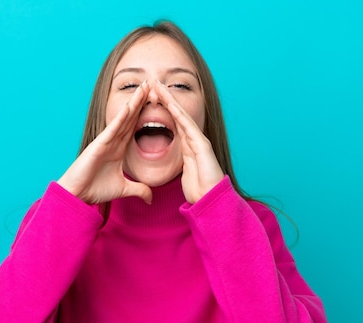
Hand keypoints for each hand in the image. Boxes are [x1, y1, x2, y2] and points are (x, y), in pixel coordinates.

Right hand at [58, 81, 152, 204]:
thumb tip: (151, 198)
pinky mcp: (99, 145)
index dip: (145, 114)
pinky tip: (130, 106)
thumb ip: (138, 190)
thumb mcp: (124, 189)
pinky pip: (112, 129)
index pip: (135, 127)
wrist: (78, 195)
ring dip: (134, 103)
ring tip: (144, 87)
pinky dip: (121, 117)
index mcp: (119, 149)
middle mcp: (113, 141)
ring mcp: (106, 141)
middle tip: (152, 84)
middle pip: (131, 117)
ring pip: (123, 118)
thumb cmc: (95, 189)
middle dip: (141, 101)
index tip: (157, 102)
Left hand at [155, 81, 223, 203]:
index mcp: (188, 145)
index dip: (163, 108)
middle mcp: (194, 140)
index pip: (174, 122)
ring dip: (170, 100)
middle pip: (177, 114)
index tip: (151, 97)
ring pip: (182, 115)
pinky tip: (170, 104)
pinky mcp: (202, 145)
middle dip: (166, 98)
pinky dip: (179, 114)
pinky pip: (188, 126)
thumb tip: (174, 164)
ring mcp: (200, 141)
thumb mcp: (184, 174)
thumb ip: (180, 165)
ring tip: (158, 87)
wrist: (211, 199)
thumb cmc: (199, 190)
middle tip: (153, 83)